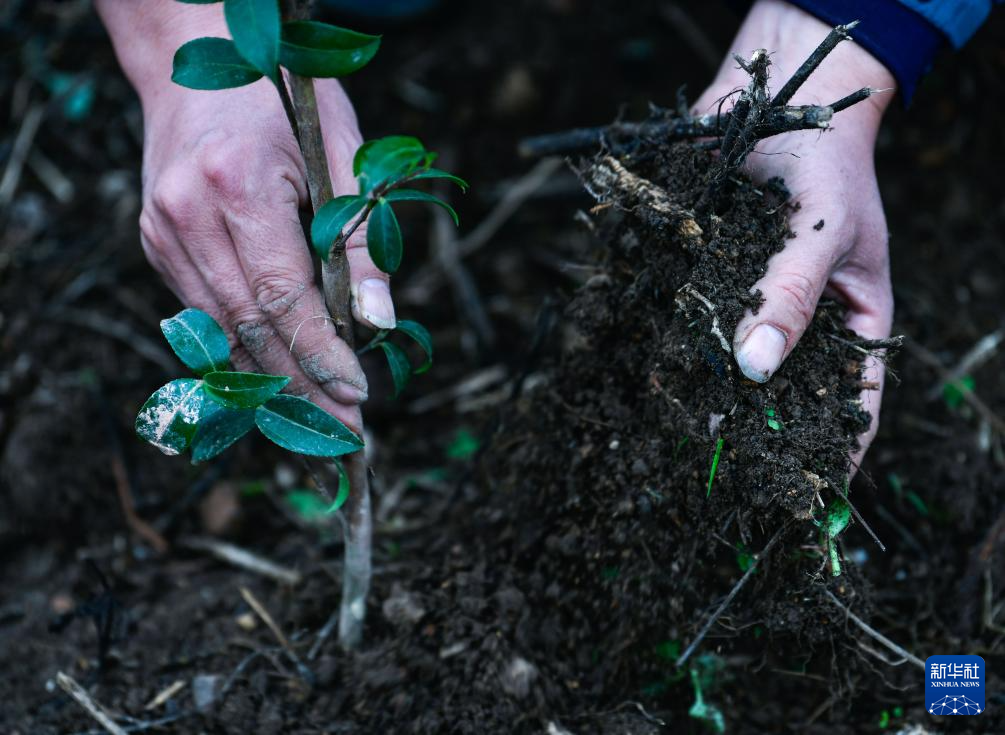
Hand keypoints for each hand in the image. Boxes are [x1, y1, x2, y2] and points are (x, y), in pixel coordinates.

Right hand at [97, 1, 393, 430]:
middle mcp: (187, 214)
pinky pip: (204, 315)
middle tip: (344, 437)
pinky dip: (245, 352)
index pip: (284, 296)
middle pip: (250, 327)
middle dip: (301, 389)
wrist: (195, 57)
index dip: (322, 356)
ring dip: (273, 384)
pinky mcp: (156, 243)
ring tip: (317, 426)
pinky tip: (278, 383)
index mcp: (238, 183)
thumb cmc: (283, 98)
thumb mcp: (343, 152)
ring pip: (223, 331)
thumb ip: (361, 240)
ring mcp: (162, 231)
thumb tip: (380, 324)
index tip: (359, 398)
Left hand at [693, 0, 895, 465]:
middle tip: (724, 469)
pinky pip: (688, 324)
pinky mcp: (704, 283)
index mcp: (851, 320)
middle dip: (756, 431)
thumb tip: (752, 370)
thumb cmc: (822, 164)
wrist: (770, 99)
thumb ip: (789, 298)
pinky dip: (670, 349)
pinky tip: (648, 374)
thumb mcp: (821, 230)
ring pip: (729, 366)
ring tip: (679, 434)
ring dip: (705, 398)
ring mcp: (749, 305)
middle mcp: (797, 323)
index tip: (808, 495)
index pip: (857, 400)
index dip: (837, 449)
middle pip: (784, 394)